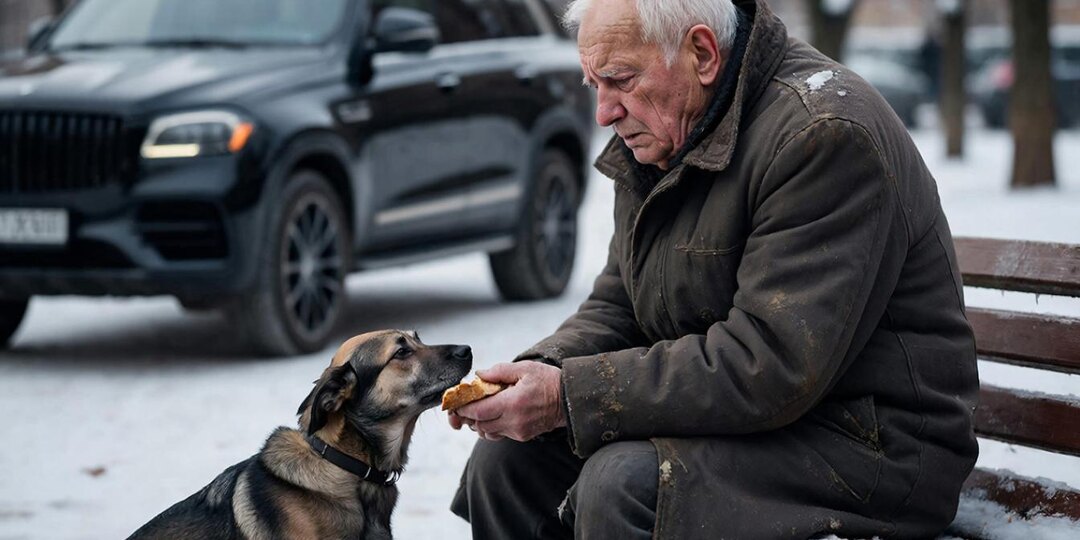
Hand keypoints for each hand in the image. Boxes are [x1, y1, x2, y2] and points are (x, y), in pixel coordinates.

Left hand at [448, 361, 565, 441]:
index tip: (456, 401)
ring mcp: (518, 431)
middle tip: (463, 405)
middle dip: (469, 416)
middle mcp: (513, 421)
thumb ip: (499, 371)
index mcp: (512, 403)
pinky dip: (492, 426)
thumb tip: (478, 375)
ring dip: (480, 422)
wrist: (570, 400)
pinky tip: (494, 414)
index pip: (478, 411)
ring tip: (479, 409)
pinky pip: (499, 434)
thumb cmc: (548, 381)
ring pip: (487, 432)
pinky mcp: (522, 436)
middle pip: (479, 424)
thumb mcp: (525, 368)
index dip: (464, 408)